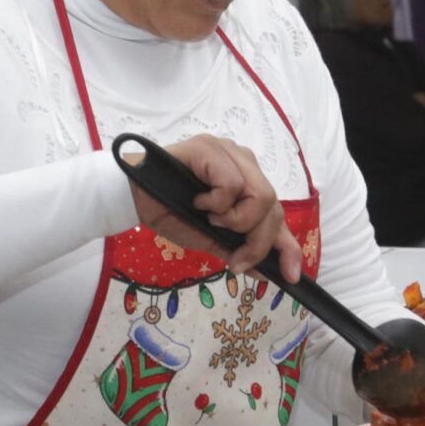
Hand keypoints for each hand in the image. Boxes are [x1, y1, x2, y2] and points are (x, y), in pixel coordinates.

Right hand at [129, 135, 303, 278]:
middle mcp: (243, 162)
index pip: (277, 213)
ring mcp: (229, 152)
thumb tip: (265, 272)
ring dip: (236, 220)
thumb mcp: (211, 237)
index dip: (288, 247)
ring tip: (210, 218)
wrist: (133, 199)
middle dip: (257, 243)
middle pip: (274, 207)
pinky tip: (198, 202)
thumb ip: (238, 248)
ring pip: (261, 195)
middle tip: (234, 259)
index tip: (290, 277)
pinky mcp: (211, 148)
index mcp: (247, 180)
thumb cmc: (170, 211)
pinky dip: (217, 203)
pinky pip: (232, 185)